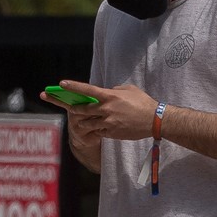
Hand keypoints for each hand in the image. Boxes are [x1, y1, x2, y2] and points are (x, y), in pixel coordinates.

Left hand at [40, 79, 157, 141]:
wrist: (154, 120)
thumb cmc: (143, 102)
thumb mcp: (129, 89)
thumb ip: (114, 90)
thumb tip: (106, 91)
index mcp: (110, 96)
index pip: (87, 90)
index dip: (73, 86)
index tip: (61, 84)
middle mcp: (106, 109)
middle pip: (82, 110)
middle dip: (74, 109)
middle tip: (70, 108)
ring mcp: (108, 122)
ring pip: (87, 123)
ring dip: (83, 122)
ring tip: (84, 120)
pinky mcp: (111, 133)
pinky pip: (98, 131)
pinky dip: (96, 129)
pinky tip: (100, 128)